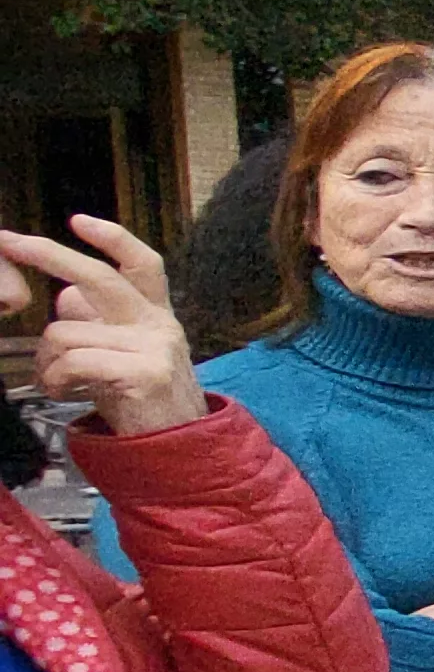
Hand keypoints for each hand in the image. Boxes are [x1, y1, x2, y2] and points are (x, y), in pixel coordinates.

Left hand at [0, 216, 203, 435]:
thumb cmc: (144, 403)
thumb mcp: (123, 355)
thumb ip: (99, 323)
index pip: (142, 264)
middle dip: (48, 254)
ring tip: (55, 381)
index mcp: (156, 315)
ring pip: (67, 330)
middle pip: (100, 277)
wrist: (179, 451)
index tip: (77, 220)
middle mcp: (159, 324)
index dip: (112, 239)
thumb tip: (66, 296)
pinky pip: (74, 361)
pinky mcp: (143, 372)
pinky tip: (65, 393)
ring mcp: (154, 347)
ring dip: (45, 359)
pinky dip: (57, 379)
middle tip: (8, 242)